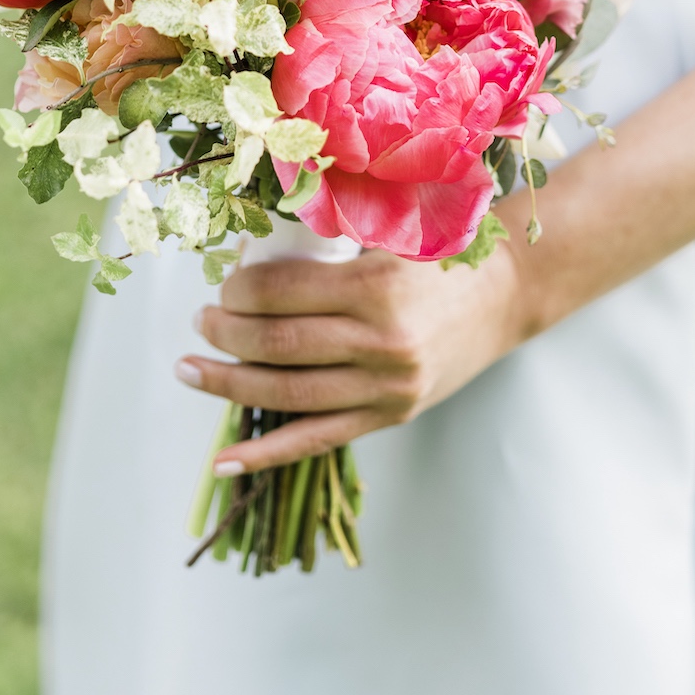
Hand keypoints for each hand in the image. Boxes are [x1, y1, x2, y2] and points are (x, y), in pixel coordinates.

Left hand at [175, 236, 528, 475]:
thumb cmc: (438, 256)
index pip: (281, 291)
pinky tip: (223, 460)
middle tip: (200, 322)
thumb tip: (247, 252)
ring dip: (229, 384)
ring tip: (190, 369)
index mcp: (376, 285)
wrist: (504, 296)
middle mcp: (381, 341)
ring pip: (288, 393)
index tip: (224, 284)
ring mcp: (386, 386)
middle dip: (225, 333)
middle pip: (277, 343)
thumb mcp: (389, 234)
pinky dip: (266, 454)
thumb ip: (328, 242)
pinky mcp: (389, 416)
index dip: (238, 289)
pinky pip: (316, 439)